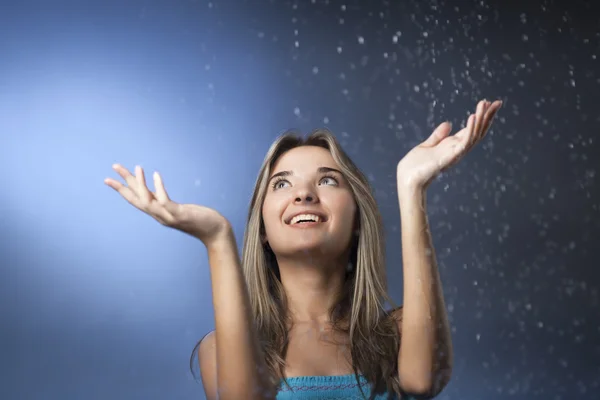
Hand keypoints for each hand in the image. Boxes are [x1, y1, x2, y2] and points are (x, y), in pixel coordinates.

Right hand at [104, 164, 230, 245]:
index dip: (122, 189)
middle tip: (114, 167)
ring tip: (136, 167)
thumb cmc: (199, 220)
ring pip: (147, 200)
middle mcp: (159, 216)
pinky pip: (164, 200)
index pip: (136, 200)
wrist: (214, 232)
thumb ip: (166, 203)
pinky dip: (158, 188)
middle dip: (123, 183)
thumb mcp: (178, 210)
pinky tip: (156, 174)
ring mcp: (168, 216)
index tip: (108, 179)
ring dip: (140, 184)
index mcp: (158, 213)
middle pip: (136, 198)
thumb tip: (156, 195)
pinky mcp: (178, 214)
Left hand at [396, 99, 502, 192]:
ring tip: (484, 104)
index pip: (472, 129)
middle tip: (497, 102)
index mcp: (453, 145)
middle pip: (478, 131)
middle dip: (487, 117)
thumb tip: (448, 124)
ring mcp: (455, 153)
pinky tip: (472, 117)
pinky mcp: (450, 156)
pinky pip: (464, 142)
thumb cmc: (415, 166)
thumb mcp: (427, 146)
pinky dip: (470, 129)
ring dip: (480, 119)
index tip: (488, 103)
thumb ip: (438, 136)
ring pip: (474, 135)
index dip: (481, 117)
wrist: (408, 179)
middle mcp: (457, 149)